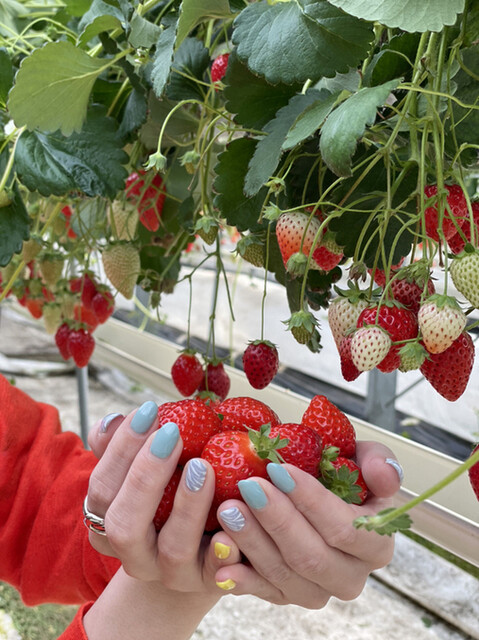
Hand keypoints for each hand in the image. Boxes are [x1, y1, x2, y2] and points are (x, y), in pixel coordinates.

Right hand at [85, 402, 239, 592]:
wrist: (204, 545)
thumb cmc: (172, 491)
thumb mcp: (150, 467)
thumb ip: (128, 446)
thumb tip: (112, 421)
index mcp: (110, 522)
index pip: (101, 489)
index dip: (120, 451)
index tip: (148, 411)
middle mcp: (134, 553)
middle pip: (123, 525)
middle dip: (145, 477)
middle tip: (172, 434)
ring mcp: (172, 573)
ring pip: (172, 549)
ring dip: (187, 506)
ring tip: (203, 466)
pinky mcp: (210, 581)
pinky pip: (217, 571)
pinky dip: (224, 546)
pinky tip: (234, 513)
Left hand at [212, 440, 400, 607]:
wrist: (311, 499)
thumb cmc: (340, 476)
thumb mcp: (362, 458)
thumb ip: (378, 462)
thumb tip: (384, 476)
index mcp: (376, 544)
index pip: (346, 529)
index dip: (312, 501)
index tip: (279, 470)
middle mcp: (350, 576)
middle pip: (311, 556)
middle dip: (277, 520)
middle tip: (248, 486)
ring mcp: (318, 591)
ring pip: (284, 575)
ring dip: (253, 542)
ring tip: (228, 509)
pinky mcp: (287, 596)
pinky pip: (262, 592)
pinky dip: (241, 578)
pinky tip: (223, 560)